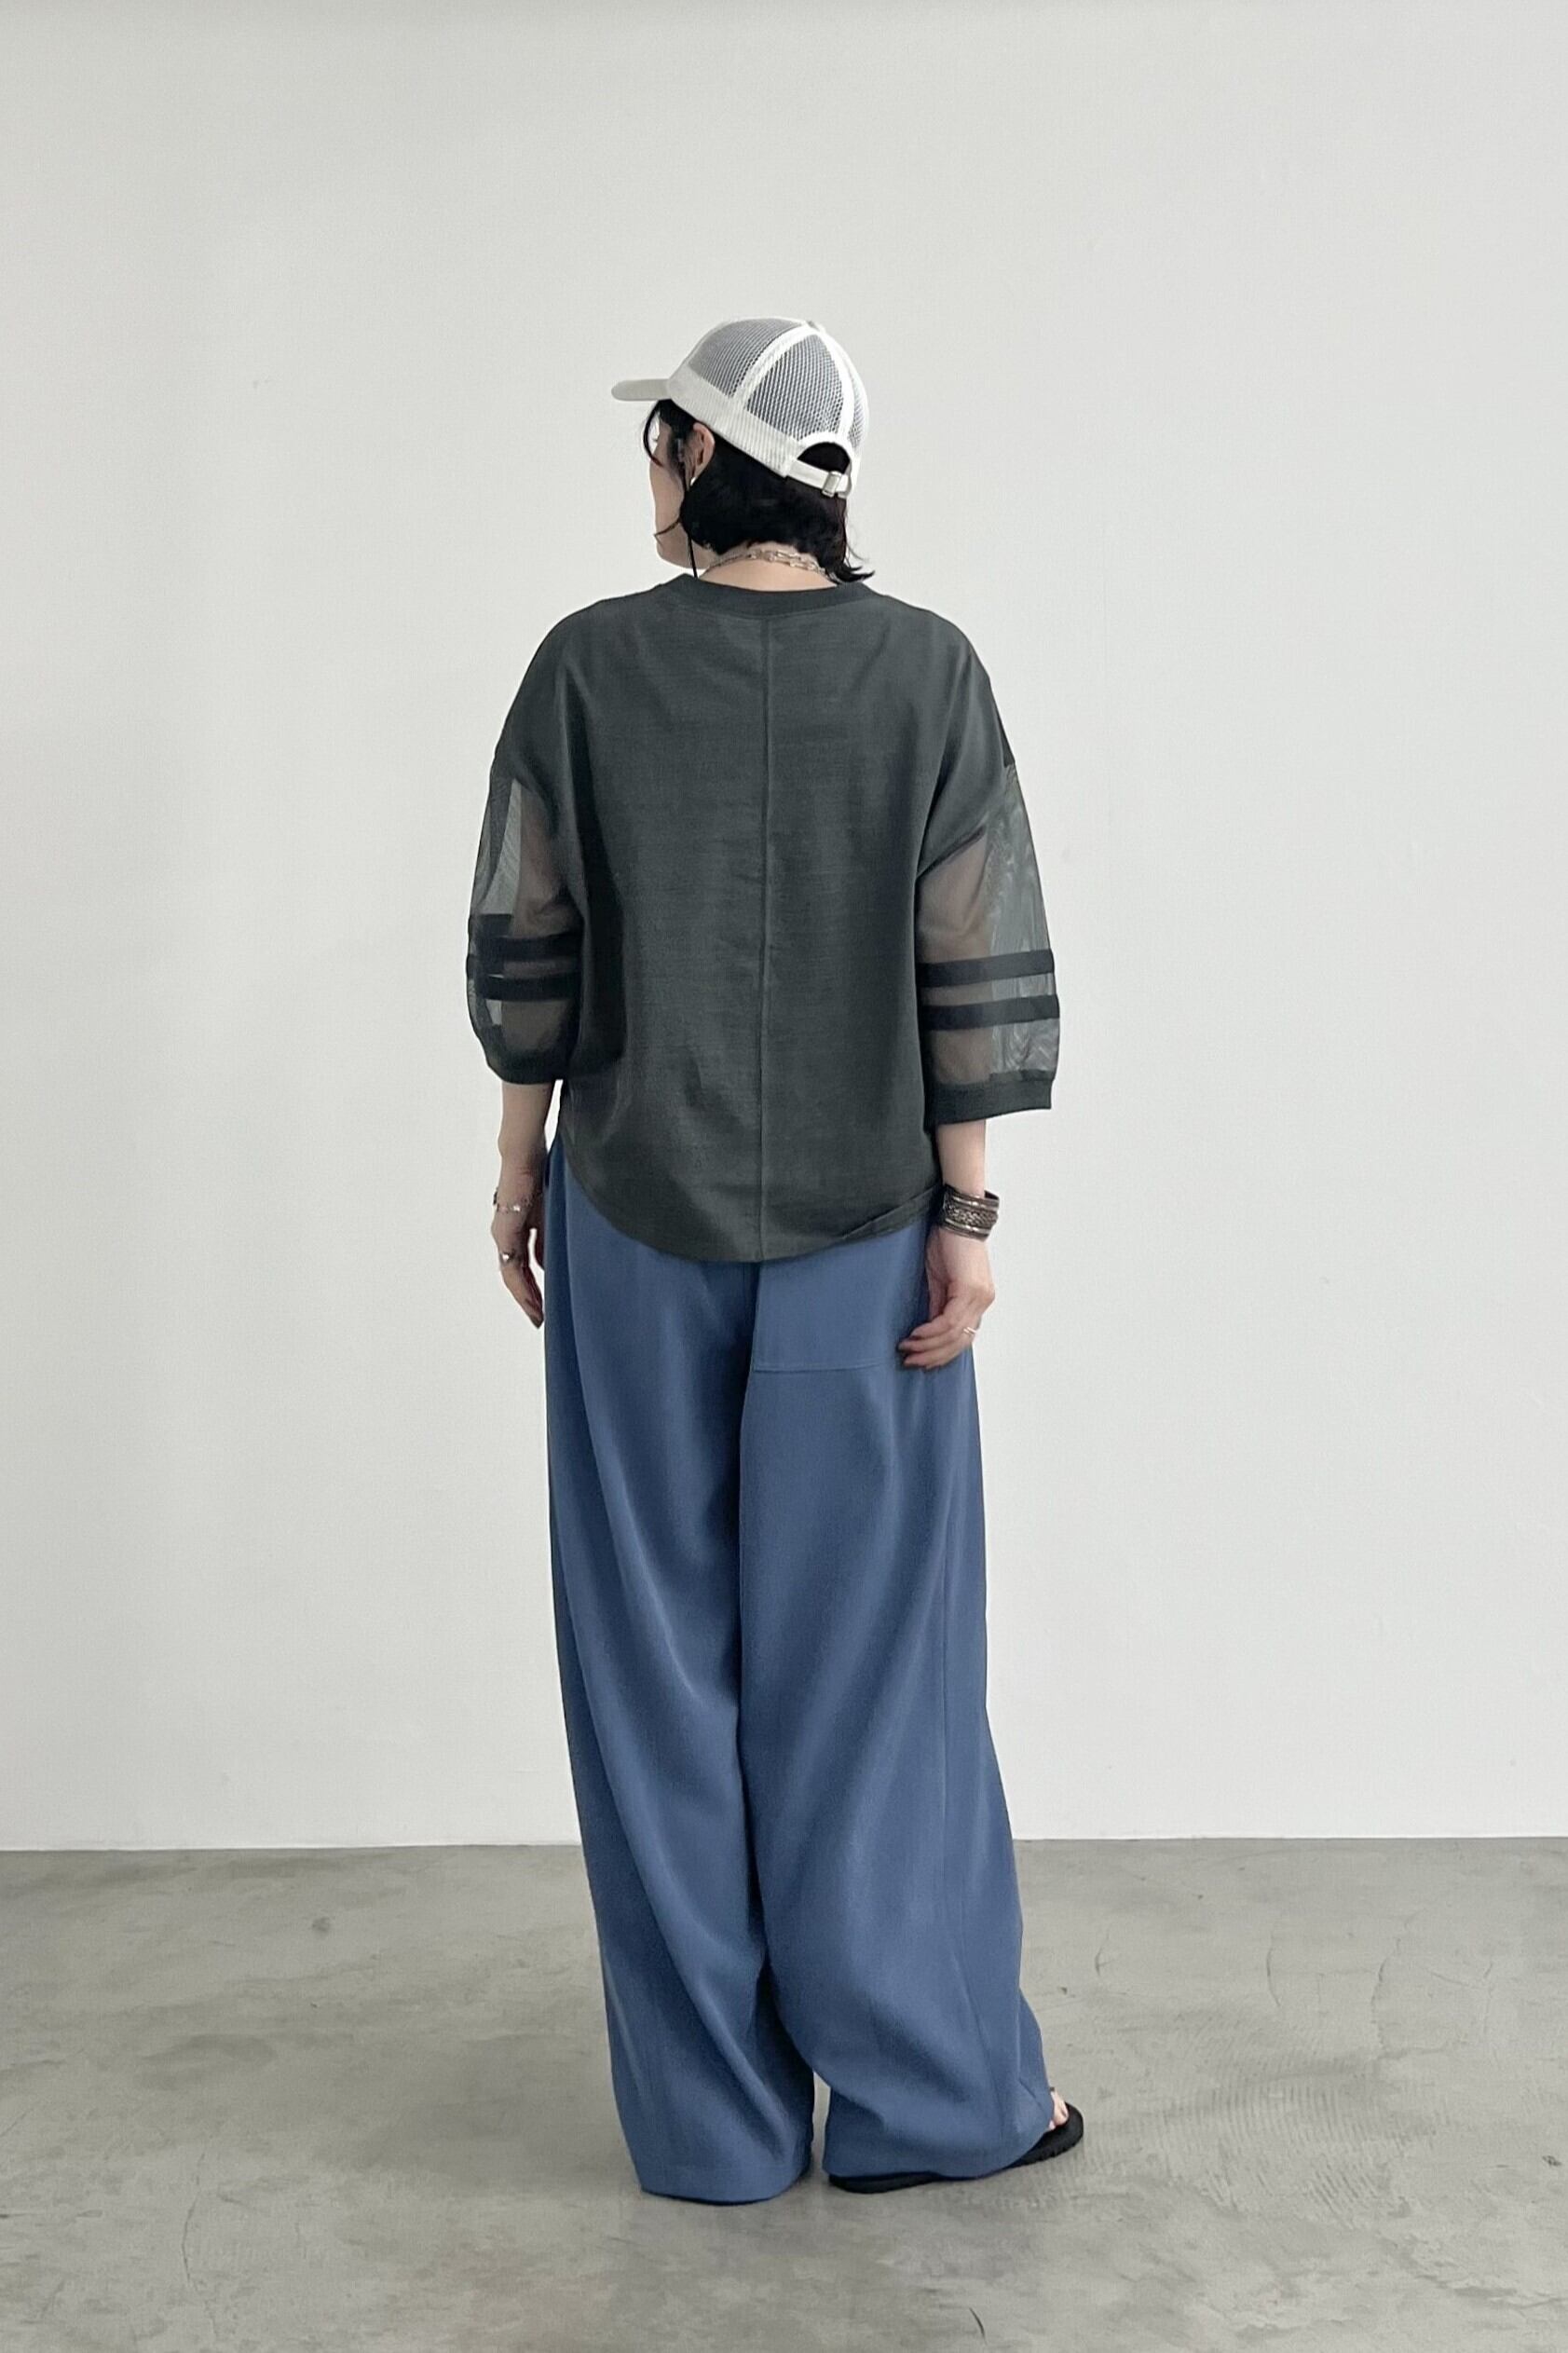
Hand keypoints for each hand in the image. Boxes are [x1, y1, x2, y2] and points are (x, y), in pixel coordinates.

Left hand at [492, 1154, 546, 1324]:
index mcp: (519, 1227)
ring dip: (526, 1295)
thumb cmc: (538, 1174)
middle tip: (541, 1319)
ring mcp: (503, 1233)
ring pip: (512, 1273)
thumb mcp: (549, 1211)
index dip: (535, 1285)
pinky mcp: (504, 1230)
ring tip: (538, 1314)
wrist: (524, 1153)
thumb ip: (548, 1236)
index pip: (525, 1263)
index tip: (546, 1305)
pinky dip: (521, 1284)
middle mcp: (506, 1233)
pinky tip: (532, 1297)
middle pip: (516, 1274)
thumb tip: (550, 1262)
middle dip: (529, 1298)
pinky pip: (512, 1265)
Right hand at [898, 1221, 994, 1369]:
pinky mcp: (970, 1290)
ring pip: (954, 1335)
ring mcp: (979, 1297)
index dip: (942, 1353)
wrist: (956, 1215)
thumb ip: (938, 1303)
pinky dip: (931, 1332)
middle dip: (933, 1356)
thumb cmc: (947, 1241)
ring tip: (907, 1351)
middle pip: (960, 1341)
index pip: (963, 1337)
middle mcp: (983, 1301)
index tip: (920, 1361)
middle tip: (911, 1362)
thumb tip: (928, 1328)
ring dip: (928, 1346)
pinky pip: (949, 1321)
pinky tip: (915, 1336)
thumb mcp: (940, 1278)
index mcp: (978, 1299)